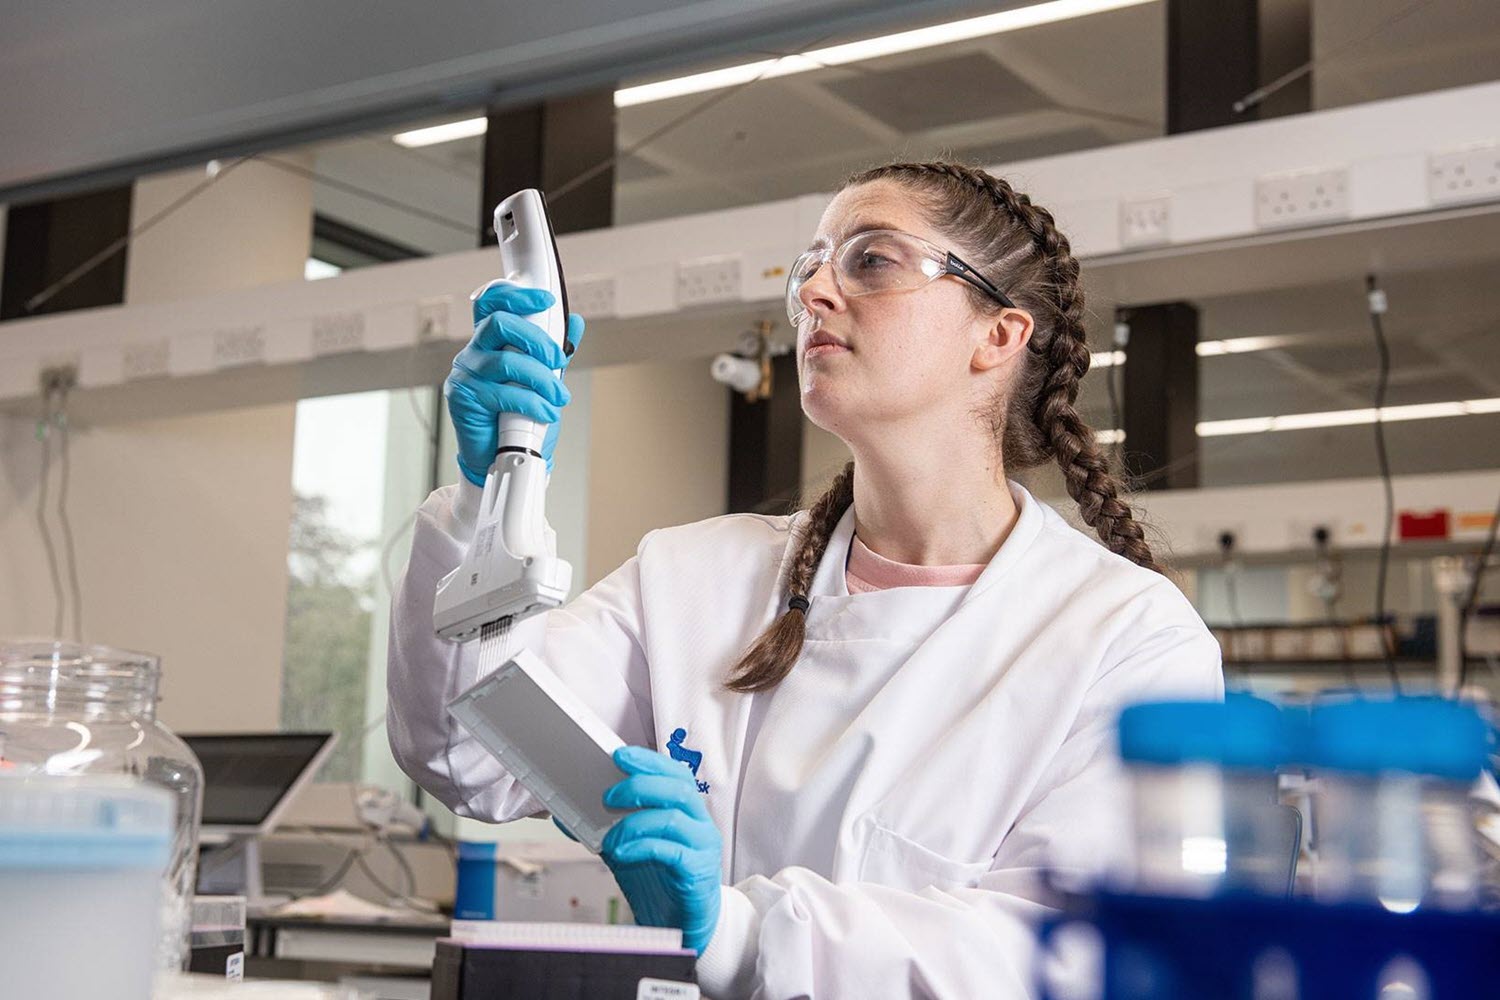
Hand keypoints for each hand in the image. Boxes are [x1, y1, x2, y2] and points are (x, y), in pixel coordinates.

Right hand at [445, 282, 585, 485]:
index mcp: (491, 341)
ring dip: (542, 379)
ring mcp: (466, 374)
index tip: (546, 300)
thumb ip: (555, 352)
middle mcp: (475, 352)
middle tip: (557, 359)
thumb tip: (576, 323)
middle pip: (499, 323)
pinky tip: (546, 413)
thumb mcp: (544, 380)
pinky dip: (532, 403)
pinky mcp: (464, 398)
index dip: (515, 294)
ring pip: (506, 362)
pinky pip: (502, 394)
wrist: (502, 457)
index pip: (492, 303)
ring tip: (559, 397)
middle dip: (536, 339)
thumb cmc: (518, 418)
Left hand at [600, 745, 722, 953]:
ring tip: (611, 837)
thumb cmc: (661, 880)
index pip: (674, 773)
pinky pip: (670, 850)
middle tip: (608, 796)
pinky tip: (622, 853)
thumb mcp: (629, 848)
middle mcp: (699, 822)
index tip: (619, 755)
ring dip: (634, 822)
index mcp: (686, 809)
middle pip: (677, 787)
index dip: (648, 761)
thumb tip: (567, 816)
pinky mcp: (697, 870)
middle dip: (640, 784)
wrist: (683, 922)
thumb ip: (606, 829)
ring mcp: (702, 845)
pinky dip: (641, 847)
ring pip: (673, 816)